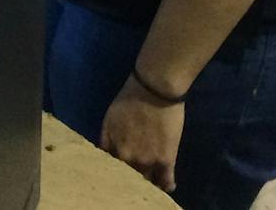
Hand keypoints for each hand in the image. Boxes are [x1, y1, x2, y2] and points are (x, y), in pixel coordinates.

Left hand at [99, 75, 185, 192]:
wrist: (154, 89)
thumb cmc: (129, 98)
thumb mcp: (110, 118)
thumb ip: (108, 138)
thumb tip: (107, 153)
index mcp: (112, 146)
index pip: (109, 169)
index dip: (114, 173)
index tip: (118, 176)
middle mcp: (126, 157)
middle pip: (127, 177)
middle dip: (130, 180)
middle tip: (135, 180)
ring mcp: (146, 160)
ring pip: (146, 180)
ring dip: (149, 182)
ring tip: (152, 182)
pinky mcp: (165, 159)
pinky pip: (166, 180)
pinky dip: (167, 185)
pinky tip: (168, 186)